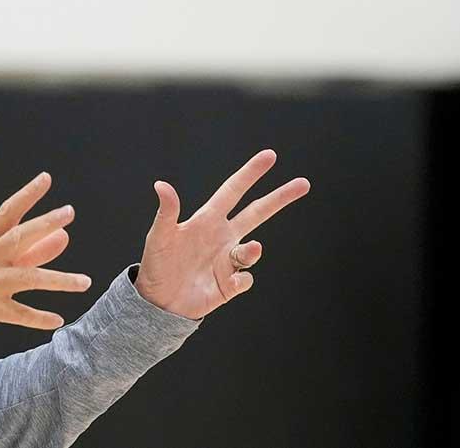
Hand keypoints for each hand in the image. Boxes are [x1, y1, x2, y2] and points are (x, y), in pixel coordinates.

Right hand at [0, 172, 91, 364]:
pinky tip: (58, 319)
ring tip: (86, 282)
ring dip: (60, 280)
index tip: (46, 178)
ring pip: (28, 277)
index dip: (27, 195)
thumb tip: (64, 237)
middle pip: (18, 236)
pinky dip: (40, 317)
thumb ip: (31, 252)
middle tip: (69, 211)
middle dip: (44, 222)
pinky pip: (20, 313)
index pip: (7, 213)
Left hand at [134, 149, 309, 319]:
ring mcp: (228, 260)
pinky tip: (228, 283)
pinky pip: (245, 279)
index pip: (234, 191)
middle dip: (280, 197)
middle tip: (303, 183)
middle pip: (257, 212)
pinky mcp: (230, 284)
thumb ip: (166, 212)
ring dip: (253, 250)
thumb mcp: (159, 236)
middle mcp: (222, 236)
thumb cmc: (156, 264)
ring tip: (250, 250)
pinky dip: (241, 280)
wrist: (158, 302)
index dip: (251, 173)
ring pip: (252, 250)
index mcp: (207, 220)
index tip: (270, 156)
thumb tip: (161, 185)